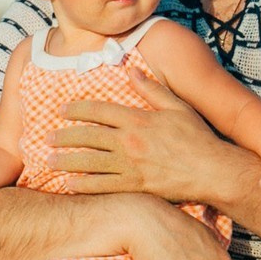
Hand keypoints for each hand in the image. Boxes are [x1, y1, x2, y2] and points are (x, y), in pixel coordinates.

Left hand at [49, 73, 246, 203]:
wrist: (213, 171)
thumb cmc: (198, 138)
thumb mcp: (177, 107)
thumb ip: (152, 89)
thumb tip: (131, 71)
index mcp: (138, 119)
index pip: (99, 110)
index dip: (77, 109)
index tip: (63, 109)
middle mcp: (130, 141)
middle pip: (88, 136)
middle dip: (64, 136)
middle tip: (47, 137)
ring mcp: (131, 166)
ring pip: (90, 162)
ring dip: (67, 161)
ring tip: (49, 161)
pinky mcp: (135, 187)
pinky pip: (103, 187)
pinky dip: (84, 186)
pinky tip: (68, 186)